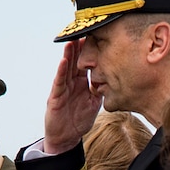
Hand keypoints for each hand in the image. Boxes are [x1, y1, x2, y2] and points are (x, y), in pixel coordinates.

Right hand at [41, 40, 101, 154]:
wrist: (66, 138)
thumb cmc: (79, 120)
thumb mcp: (94, 103)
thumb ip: (101, 91)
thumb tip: (114, 80)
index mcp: (81, 83)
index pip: (87, 63)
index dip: (92, 51)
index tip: (99, 36)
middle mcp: (72, 82)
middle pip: (76, 61)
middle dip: (80, 46)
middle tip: (85, 30)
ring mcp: (63, 88)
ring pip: (66, 68)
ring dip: (69, 54)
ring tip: (72, 41)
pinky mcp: (55, 97)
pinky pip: (59, 82)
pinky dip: (61, 71)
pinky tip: (63, 61)